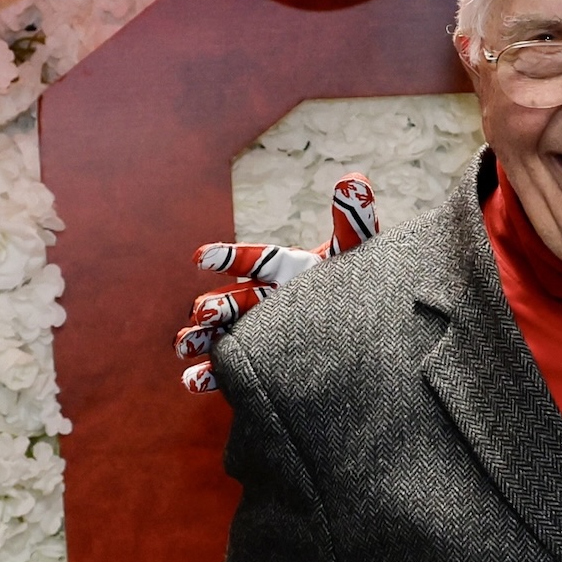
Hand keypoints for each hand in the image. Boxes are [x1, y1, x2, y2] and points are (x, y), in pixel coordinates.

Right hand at [177, 174, 379, 392]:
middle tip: (200, 312)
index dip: (229, 258)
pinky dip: (211, 375)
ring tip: (183, 345)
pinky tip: (193, 381)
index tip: (201, 257)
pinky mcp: (263, 366)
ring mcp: (263, 333)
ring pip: (225, 333)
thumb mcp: (362, 254)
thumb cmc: (364, 285)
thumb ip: (354, 221)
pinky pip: (234, 370)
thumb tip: (354, 180)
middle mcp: (269, 301)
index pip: (256, 260)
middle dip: (215, 305)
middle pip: (236, 302)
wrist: (378, 331)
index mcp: (288, 270)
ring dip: (202, 337)